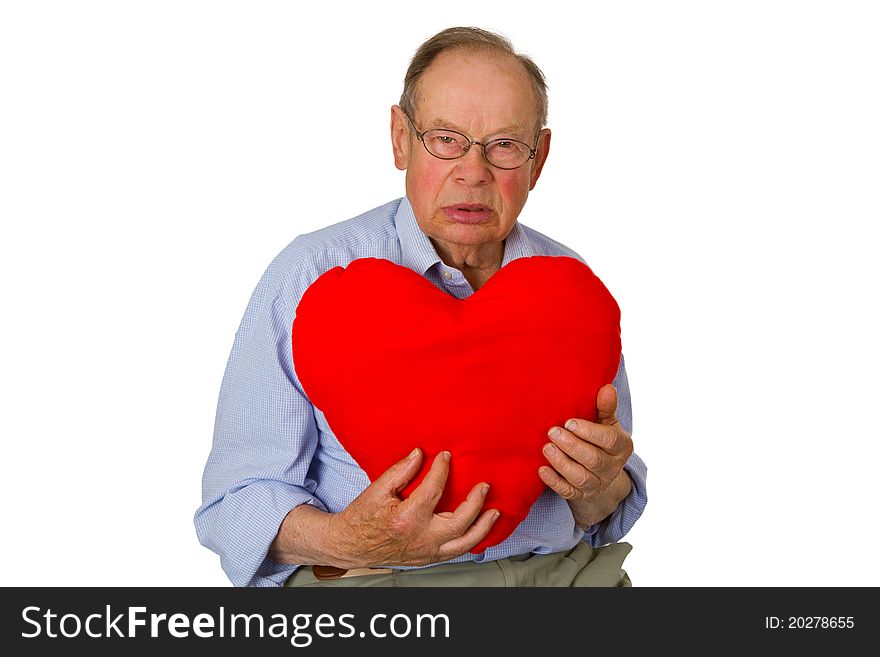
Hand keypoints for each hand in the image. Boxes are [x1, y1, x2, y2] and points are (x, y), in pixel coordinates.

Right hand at [328, 448, 498, 567]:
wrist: (351, 545)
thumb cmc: (362, 517)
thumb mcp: (378, 489)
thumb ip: (400, 471)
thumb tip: (419, 454)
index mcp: (407, 519)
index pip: (434, 491)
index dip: (442, 470)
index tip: (447, 456)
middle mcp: (421, 539)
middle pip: (459, 522)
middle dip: (476, 503)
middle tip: (484, 486)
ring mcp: (426, 552)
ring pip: (464, 544)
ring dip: (483, 527)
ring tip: (494, 512)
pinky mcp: (428, 559)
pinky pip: (456, 552)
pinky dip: (471, 541)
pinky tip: (479, 530)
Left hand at [539, 383, 633, 527]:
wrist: (599, 471)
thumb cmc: (599, 437)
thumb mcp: (606, 422)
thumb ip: (605, 407)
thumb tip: (607, 387)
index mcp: (621, 446)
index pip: (609, 440)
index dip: (589, 432)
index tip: (569, 422)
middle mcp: (612, 467)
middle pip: (594, 460)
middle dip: (572, 446)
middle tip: (552, 432)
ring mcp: (598, 484)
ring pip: (581, 478)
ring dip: (562, 463)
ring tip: (546, 448)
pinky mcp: (581, 496)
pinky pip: (568, 492)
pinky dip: (554, 482)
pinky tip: (541, 470)